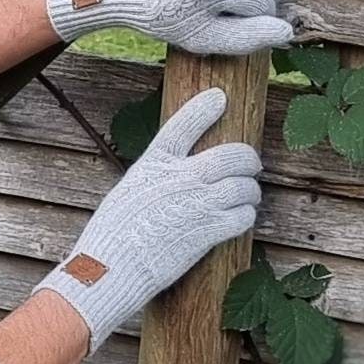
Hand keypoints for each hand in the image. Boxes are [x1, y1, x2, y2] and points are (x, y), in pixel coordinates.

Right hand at [30, 87, 261, 353]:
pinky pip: (243, 216)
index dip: (203, 107)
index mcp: (154, 162)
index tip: (219, 97)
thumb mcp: (131, 189)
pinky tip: (239, 219)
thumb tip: (182, 175)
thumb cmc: (113, 231)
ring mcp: (198, 204)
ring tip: (246, 197)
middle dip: (248, 158)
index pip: (183, 123)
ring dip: (250, 192)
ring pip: (244, 187)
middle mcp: (180, 177)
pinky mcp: (209, 232)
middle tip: (251, 164)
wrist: (112, 265)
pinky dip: (245, 216)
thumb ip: (159, 177)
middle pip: (232, 155)